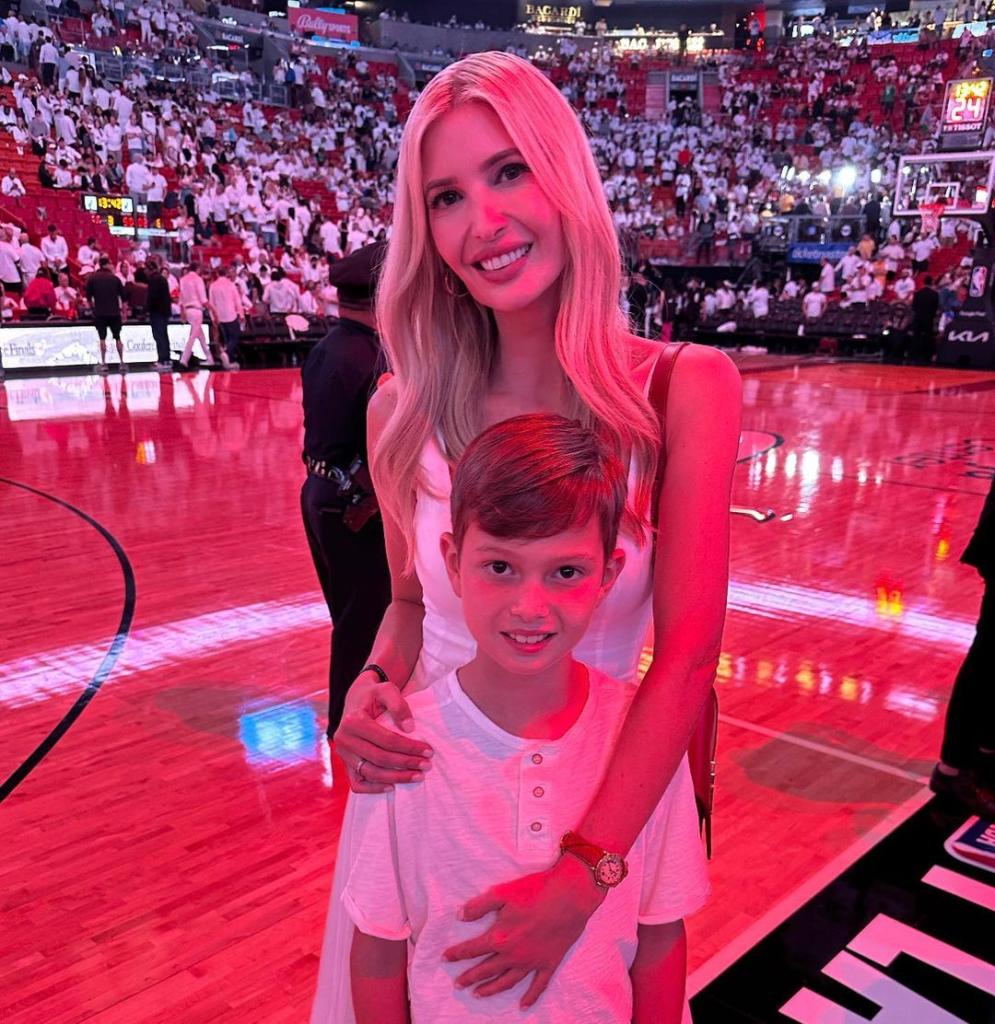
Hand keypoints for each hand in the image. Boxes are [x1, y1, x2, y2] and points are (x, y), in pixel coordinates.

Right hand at [333, 670, 432, 793]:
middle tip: (427, 765)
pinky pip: (357, 783)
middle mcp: (344, 739)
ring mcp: (343, 754)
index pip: (387, 740)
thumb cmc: (374, 695)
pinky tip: (392, 787)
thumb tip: (409, 728)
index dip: (409, 747)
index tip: (429, 751)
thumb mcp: (387, 690)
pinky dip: (373, 789)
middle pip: (380, 758)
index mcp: (353, 721)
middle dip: (406, 763)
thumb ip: (399, 705)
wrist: (357, 700)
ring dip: (396, 777)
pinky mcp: (345, 764)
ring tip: (417, 776)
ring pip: (370, 773)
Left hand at [443, 854, 604, 1007]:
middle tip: (457, 984)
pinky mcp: (548, 963)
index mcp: (500, 937)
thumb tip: (460, 916)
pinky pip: (538, 986)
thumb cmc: (535, 890)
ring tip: (477, 994)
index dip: (457, 954)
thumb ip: (479, 905)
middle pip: (486, 970)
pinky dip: (530, 997)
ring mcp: (531, 962)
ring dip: (491, 989)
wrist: (569, 896)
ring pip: (507, 981)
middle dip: (469, 977)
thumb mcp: (502, 892)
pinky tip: (523, 1006)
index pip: (472, 949)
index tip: (445, 958)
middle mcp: (513, 954)